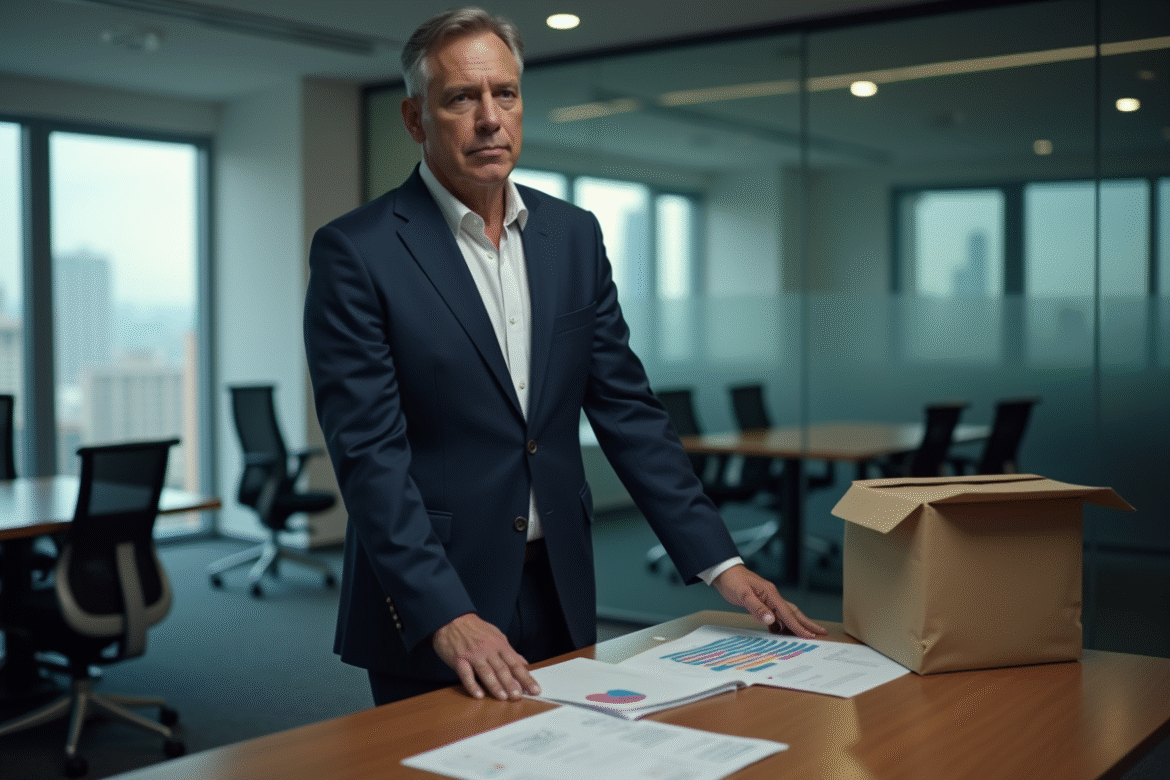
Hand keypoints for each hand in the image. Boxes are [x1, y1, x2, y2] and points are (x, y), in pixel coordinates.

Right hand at [432, 613, 541, 700]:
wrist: (453, 619)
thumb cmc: (476, 629)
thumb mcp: (497, 635)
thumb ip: (510, 651)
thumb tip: (524, 662)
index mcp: (499, 645)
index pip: (516, 664)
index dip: (526, 677)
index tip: (535, 689)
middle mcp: (488, 650)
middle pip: (502, 668)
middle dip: (512, 683)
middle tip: (519, 696)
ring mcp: (473, 655)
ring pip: (486, 672)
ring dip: (495, 685)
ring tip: (503, 697)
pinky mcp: (459, 659)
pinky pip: (466, 674)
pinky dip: (472, 685)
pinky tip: (479, 695)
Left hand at [712, 564, 826, 638]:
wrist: (724, 572)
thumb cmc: (733, 581)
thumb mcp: (743, 594)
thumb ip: (756, 608)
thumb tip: (771, 620)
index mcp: (771, 594)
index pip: (788, 614)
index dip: (799, 626)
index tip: (810, 636)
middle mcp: (772, 597)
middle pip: (793, 613)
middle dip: (807, 624)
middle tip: (821, 633)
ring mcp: (768, 600)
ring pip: (785, 615)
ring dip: (795, 625)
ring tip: (806, 635)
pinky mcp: (761, 603)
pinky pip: (775, 616)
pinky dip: (780, 625)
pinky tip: (781, 633)